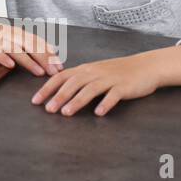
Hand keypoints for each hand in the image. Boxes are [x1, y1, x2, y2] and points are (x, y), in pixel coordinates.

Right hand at [0, 11, 60, 76]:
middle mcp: (8, 34)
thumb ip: (23, 43)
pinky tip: (10, 66)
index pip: (37, 41)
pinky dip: (3, 58)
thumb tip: (47, 52)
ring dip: (29, 61)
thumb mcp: (7, 36)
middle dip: (45, 59)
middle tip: (56, 72)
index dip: (50, 53)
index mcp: (16, 32)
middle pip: (30, 46)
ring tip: (40, 72)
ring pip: (16, 50)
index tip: (61, 65)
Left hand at [31, 53, 161, 115]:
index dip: (47, 88)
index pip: (61, 77)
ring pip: (90, 89)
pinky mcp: (124, 87)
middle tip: (48, 110)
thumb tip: (58, 91)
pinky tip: (98, 113)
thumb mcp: (95, 72)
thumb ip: (78, 80)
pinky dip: (105, 103)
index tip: (35, 101)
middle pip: (73, 84)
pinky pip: (113, 95)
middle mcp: (94, 72)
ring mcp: (109, 79)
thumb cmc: (117, 72)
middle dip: (58, 96)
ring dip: (77, 101)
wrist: (145, 67)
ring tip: (66, 113)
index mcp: (85, 69)